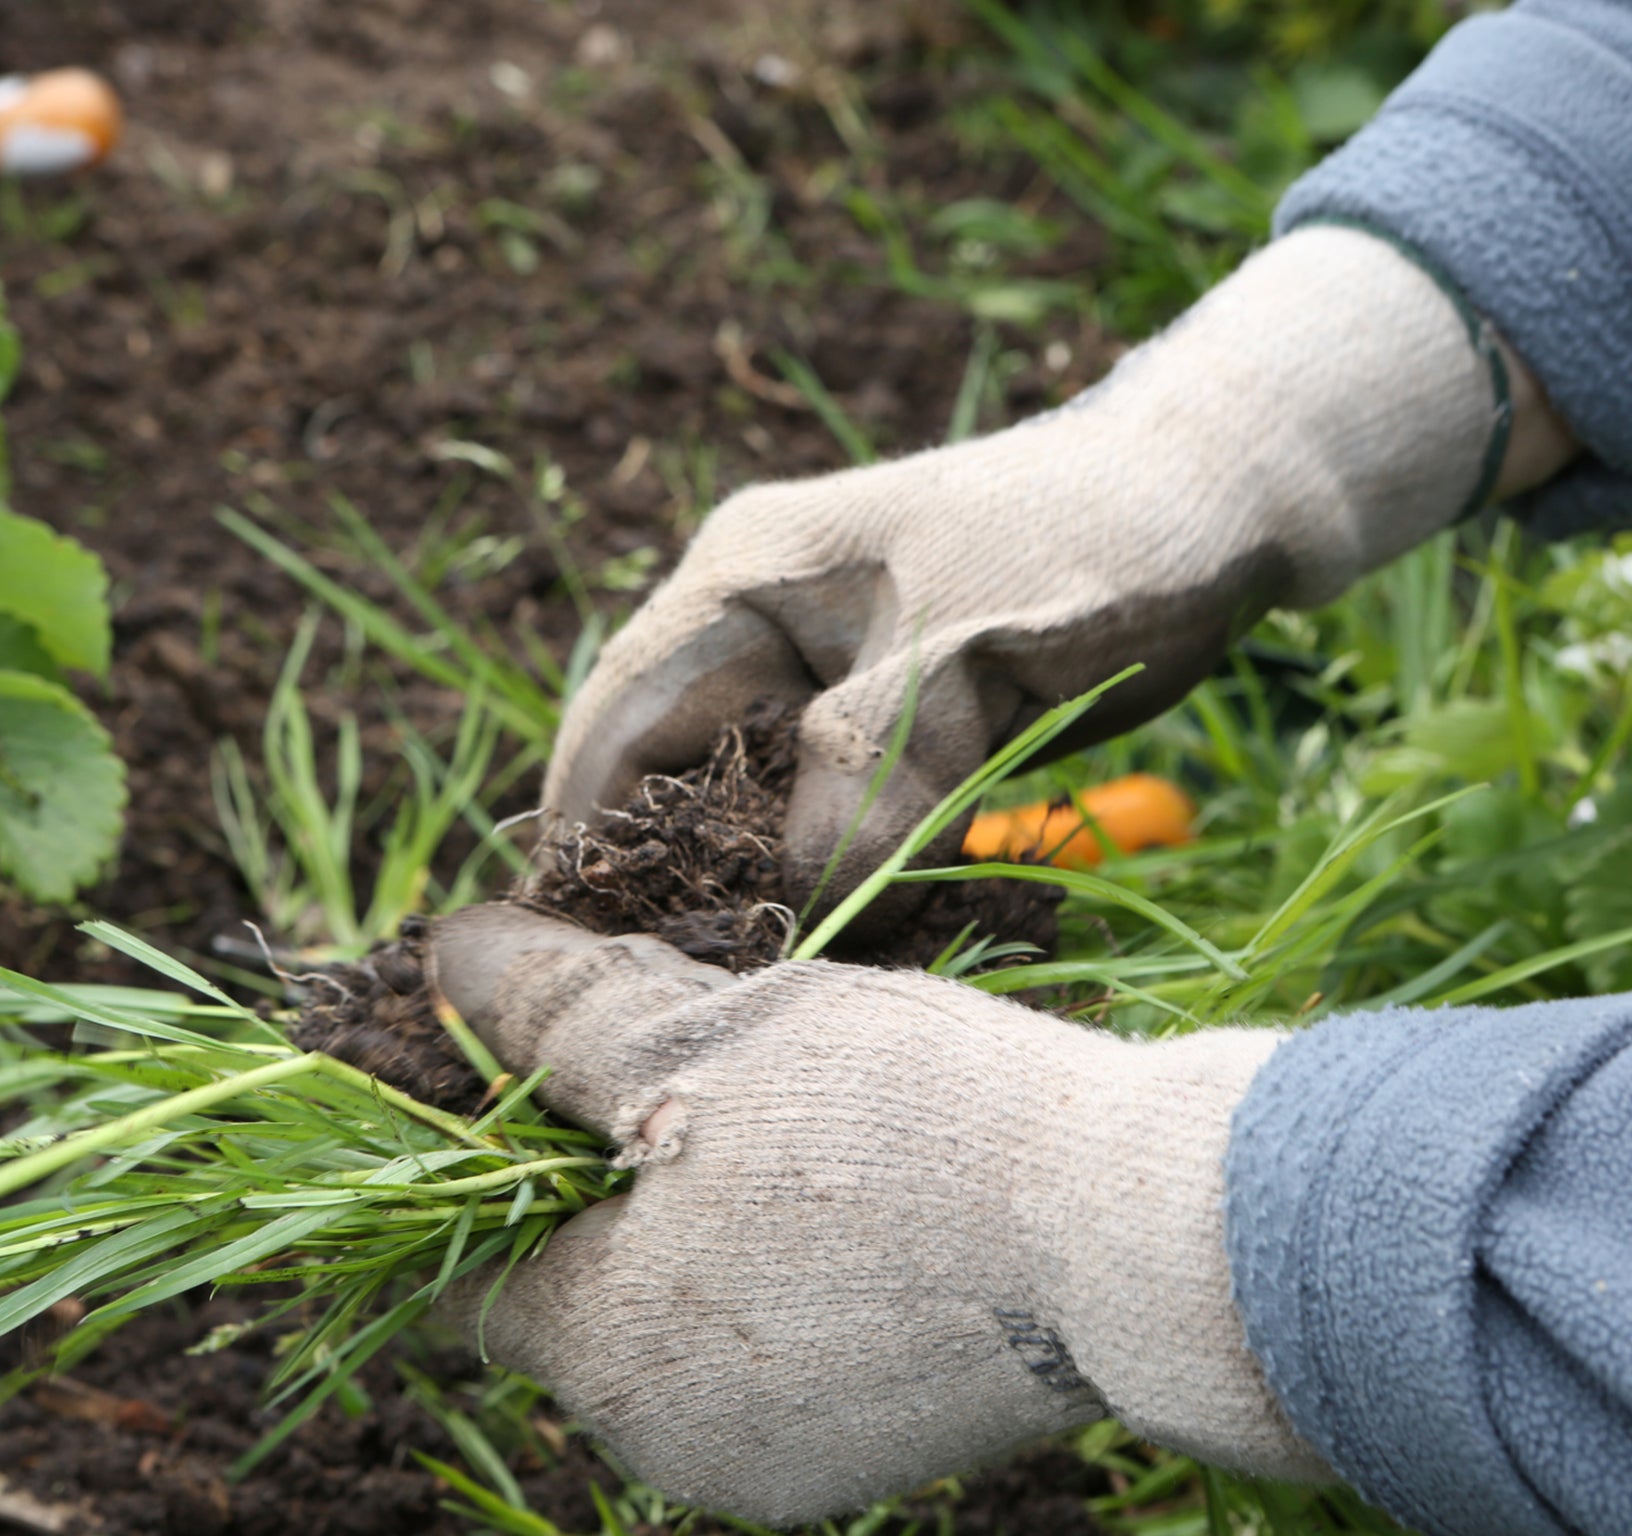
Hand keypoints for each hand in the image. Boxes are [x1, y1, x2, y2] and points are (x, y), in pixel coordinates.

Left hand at [432, 908, 1325, 1525]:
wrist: (1141, 1232)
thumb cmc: (900, 1122)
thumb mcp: (701, 1035)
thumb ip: (554, 1013)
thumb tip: (445, 958)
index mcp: (603, 1354)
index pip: (462, 1270)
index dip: (474, 1160)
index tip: (536, 1070)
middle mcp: (671, 1443)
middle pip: (576, 1290)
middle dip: (599, 1173)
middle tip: (672, 1053)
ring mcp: (779, 1464)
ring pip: (679, 1314)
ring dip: (694, 1211)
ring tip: (776, 1103)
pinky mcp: (872, 1451)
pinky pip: (772, 1347)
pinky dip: (777, 1265)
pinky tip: (849, 1181)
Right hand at [546, 227, 1509, 908]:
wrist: (1216, 502)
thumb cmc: (1093, 544)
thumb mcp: (970, 655)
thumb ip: (868, 769)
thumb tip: (787, 908)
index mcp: (743, 578)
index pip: (615, 721)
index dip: (585, 839)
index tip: (578, 957)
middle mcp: (758, 630)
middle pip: (669, 779)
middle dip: (676, 883)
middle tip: (689, 1000)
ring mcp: (819, 678)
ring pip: (750, 812)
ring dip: (762, 893)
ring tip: (767, 990)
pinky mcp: (884, 725)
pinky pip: (826, 820)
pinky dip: (836, 881)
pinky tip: (855, 946)